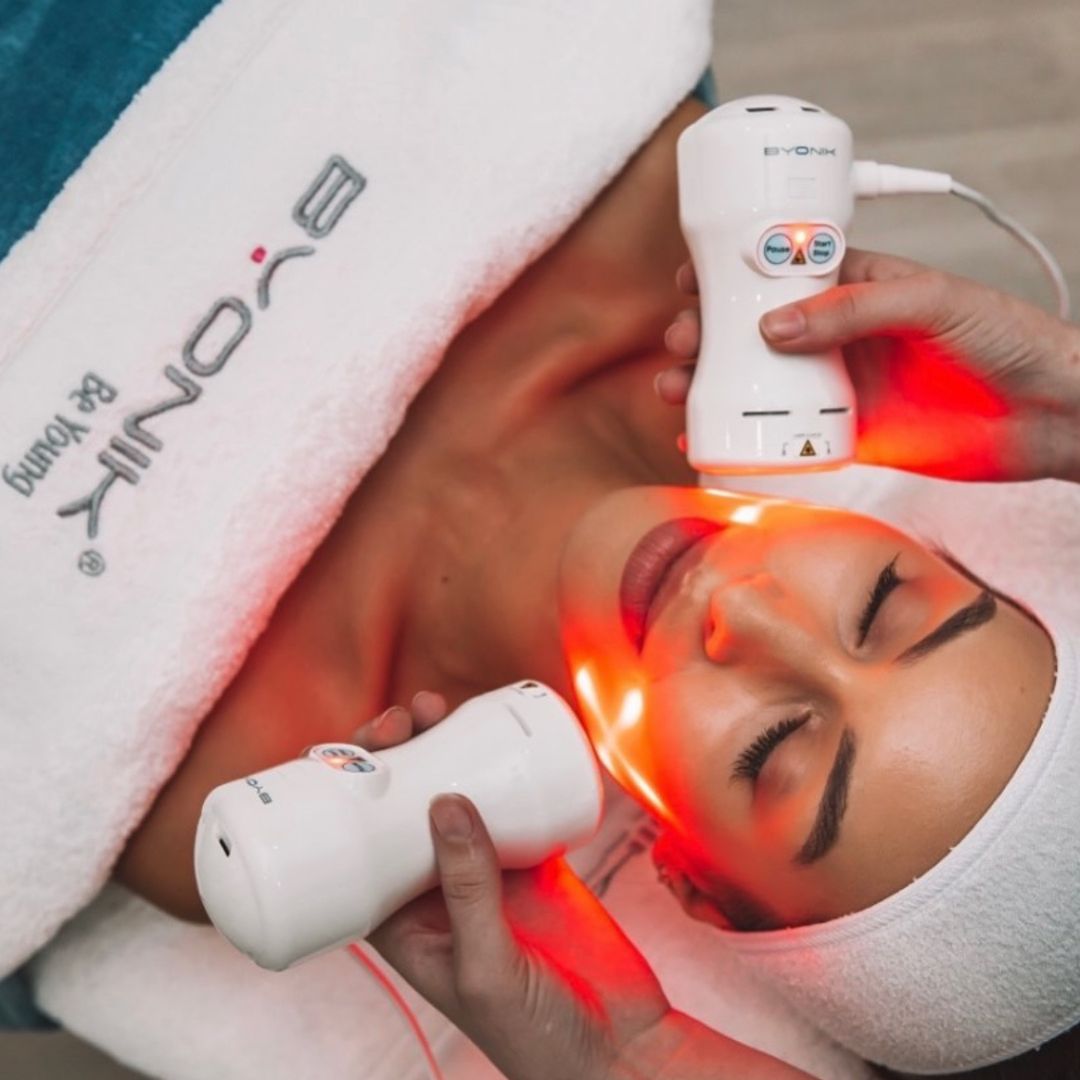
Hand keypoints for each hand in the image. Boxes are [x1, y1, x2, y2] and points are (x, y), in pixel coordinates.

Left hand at [361, 694, 814, 1079]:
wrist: (622, 1049)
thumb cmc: (538, 1037)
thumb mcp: (488, 967)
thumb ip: (468, 889)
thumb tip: (443, 800)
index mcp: (406, 927)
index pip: (358, 849)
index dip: (351, 795)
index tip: (359, 748)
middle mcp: (440, 894)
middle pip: (404, 811)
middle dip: (399, 758)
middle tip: (407, 716)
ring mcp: (490, 874)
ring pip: (456, 797)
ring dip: (444, 751)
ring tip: (440, 708)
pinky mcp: (537, 861)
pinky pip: (514, 802)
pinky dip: (504, 768)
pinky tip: (496, 732)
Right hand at [659, 251, 1079, 481]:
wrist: (1053, 416)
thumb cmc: (1009, 339)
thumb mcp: (933, 302)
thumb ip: (856, 308)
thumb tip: (773, 327)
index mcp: (860, 285)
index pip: (783, 270)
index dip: (733, 273)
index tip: (692, 279)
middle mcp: (843, 333)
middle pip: (756, 330)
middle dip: (709, 334)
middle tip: (682, 343)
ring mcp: (843, 385)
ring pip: (761, 382)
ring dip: (714, 385)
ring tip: (679, 391)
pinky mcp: (850, 435)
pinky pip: (785, 434)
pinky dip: (745, 438)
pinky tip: (711, 439)